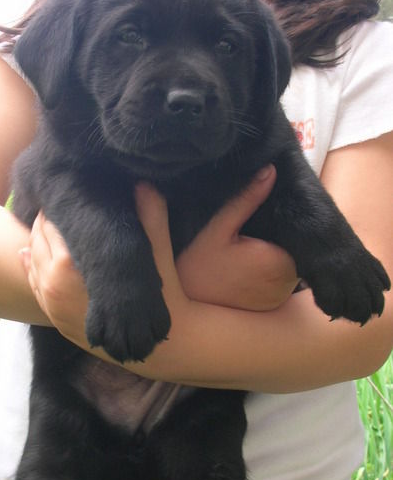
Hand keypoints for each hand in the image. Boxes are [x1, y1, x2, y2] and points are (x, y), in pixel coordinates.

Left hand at [20, 165, 297, 348]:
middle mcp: (54, 286)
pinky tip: (30, 255)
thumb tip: (145, 183)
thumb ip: (150, 216)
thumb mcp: (156, 253)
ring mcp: (52, 307)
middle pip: (37, 242)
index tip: (63, 196)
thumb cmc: (161, 295)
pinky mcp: (56, 321)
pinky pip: (34, 287)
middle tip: (55, 207)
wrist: (163, 346)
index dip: (56, 208)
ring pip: (31, 265)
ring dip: (35, 244)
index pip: (49, 226)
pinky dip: (31, 268)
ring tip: (44, 226)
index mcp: (71, 266)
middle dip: (44, 224)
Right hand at [140, 164, 298, 310]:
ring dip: (275, 254)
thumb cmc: (198, 267)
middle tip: (251, 233)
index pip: (294, 231)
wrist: (185, 310)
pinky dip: (271, 272)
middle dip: (277, 238)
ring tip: (249, 249)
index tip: (261, 219)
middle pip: (293, 246)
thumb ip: (246, 200)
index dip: (280, 221)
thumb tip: (270, 170)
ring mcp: (281, 296)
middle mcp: (286, 281)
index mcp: (278, 259)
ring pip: (288, 262)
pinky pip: (280, 279)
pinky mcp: (274, 305)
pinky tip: (249, 267)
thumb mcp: (218, 229)